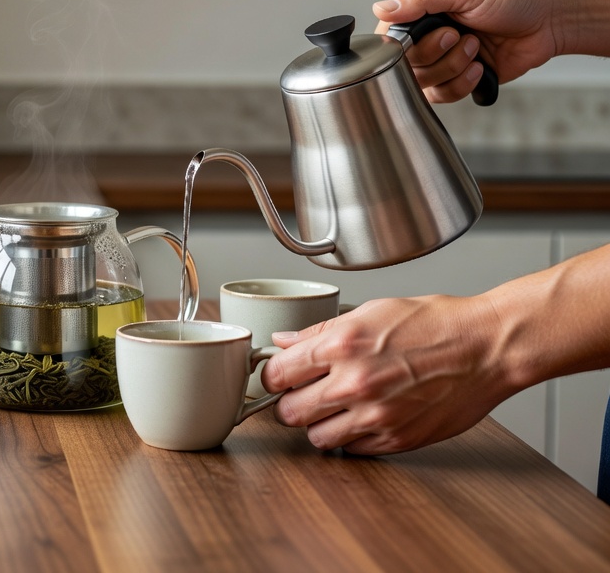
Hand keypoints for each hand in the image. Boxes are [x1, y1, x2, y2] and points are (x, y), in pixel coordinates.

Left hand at [259, 294, 515, 454]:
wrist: (487, 347)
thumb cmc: (436, 323)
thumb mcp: (371, 311)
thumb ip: (320, 331)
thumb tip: (284, 343)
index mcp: (342, 345)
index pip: (276, 375)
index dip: (272, 377)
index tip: (279, 377)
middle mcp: (354, 383)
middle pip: (288, 413)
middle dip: (290, 404)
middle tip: (304, 395)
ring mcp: (376, 415)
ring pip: (315, 437)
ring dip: (319, 425)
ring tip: (335, 409)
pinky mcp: (397, 438)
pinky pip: (353, 449)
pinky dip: (352, 437)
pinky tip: (365, 417)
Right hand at [372, 0, 564, 102]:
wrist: (550, 19)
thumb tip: (380, 9)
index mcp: (420, 7)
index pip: (388, 36)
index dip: (404, 45)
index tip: (436, 33)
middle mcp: (426, 33)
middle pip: (404, 64)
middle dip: (436, 55)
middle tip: (460, 35)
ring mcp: (442, 57)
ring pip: (422, 83)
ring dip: (452, 68)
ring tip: (475, 47)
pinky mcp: (458, 77)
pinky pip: (442, 95)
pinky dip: (462, 84)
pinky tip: (480, 66)